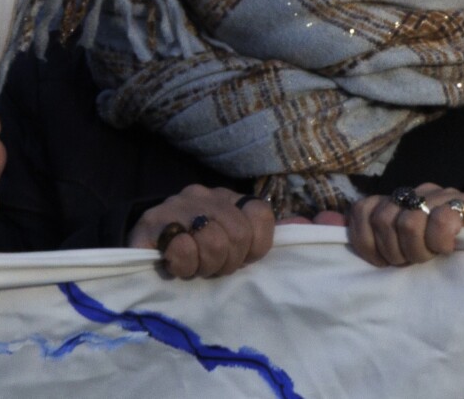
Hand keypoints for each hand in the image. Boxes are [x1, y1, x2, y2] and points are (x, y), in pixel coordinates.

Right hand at [128, 185, 276, 279]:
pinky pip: (182, 247)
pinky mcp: (151, 222)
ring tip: (194, 267)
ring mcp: (178, 205)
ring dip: (204, 265)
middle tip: (211, 268)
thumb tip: (321, 223)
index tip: (240, 260)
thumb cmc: (194, 251)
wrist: (142, 246)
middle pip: (238, 234)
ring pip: (213, 240)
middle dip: (227, 262)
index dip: (254, 247)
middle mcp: (206, 196)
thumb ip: (261, 237)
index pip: (260, 214)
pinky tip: (175, 263)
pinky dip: (183, 263)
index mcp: (230, 200)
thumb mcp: (230, 244)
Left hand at [344, 183, 463, 268]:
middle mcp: (416, 193)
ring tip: (432, 258)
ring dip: (419, 250)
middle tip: (412, 263)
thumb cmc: (433, 271)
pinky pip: (442, 219)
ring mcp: (443, 195)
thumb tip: (320, 221)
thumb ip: (359, 238)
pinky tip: (449, 249)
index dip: (368, 244)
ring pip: (409, 220)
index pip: (363, 210)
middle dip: (396, 252)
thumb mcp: (392, 257)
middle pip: (384, 218)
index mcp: (395, 203)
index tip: (385, 264)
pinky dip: (442, 241)